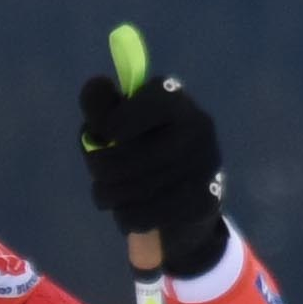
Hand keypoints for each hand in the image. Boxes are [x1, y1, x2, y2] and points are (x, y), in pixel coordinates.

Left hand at [74, 45, 231, 278]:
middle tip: (99, 173)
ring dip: (107, 195)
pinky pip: (142, 214)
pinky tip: (131, 210)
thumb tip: (97, 87)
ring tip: (110, 193)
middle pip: (118, 158)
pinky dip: (125, 217)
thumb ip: (100, 107)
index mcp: (170, 96)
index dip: (102, 127)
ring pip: (127, 189)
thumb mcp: (116, 121)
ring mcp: (204, 163)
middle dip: (98, 169)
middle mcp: (195, 124)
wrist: (187, 199)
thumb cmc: (142, 148)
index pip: (119, 115)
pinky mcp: (205, 200)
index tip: (103, 134)